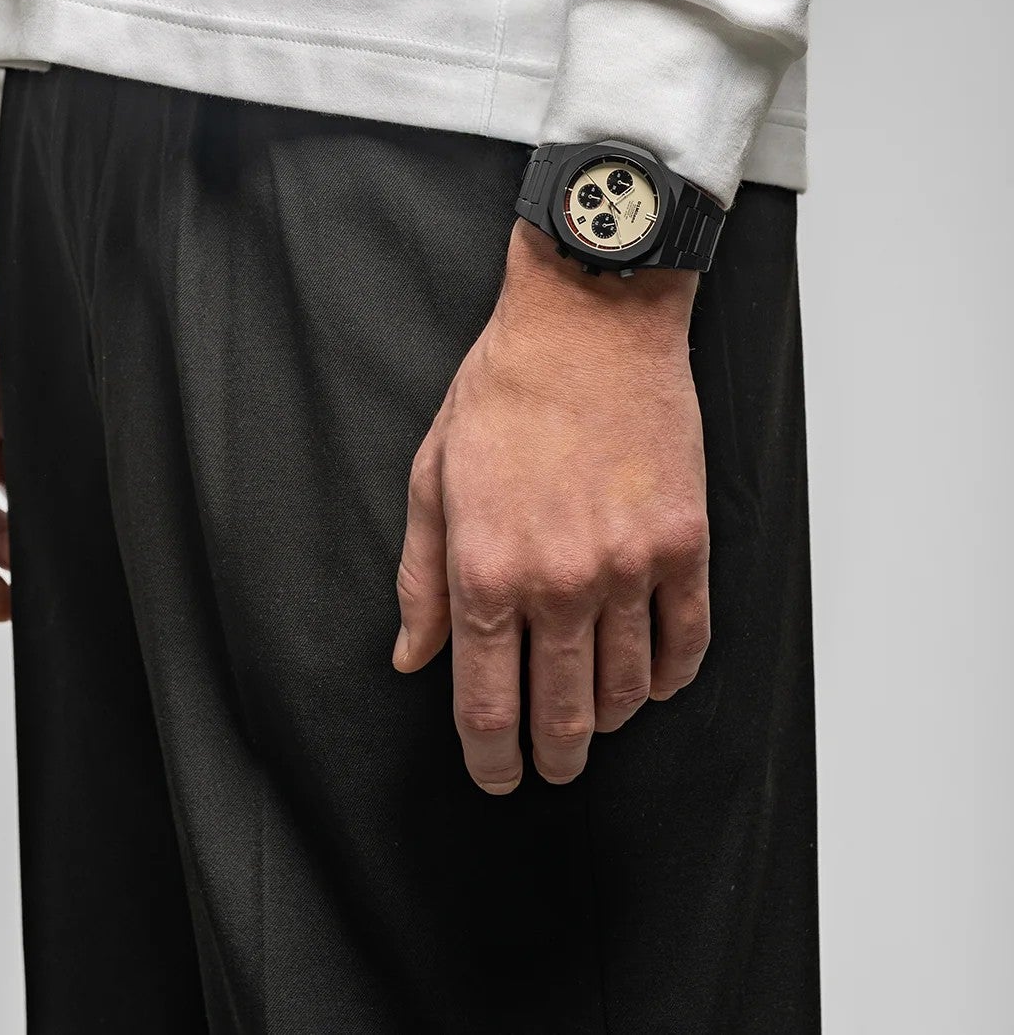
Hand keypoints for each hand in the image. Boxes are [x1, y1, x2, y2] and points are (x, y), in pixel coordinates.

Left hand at [394, 221, 709, 792]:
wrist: (590, 323)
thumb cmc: (505, 390)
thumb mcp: (434, 477)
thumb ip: (420, 578)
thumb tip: (412, 656)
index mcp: (486, 569)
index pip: (486, 703)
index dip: (490, 758)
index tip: (496, 775)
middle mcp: (559, 581)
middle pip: (562, 713)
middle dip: (553, 756)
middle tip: (551, 767)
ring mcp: (629, 566)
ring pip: (626, 688)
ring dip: (608, 719)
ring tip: (595, 718)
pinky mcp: (683, 543)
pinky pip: (686, 641)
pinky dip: (668, 677)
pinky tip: (651, 682)